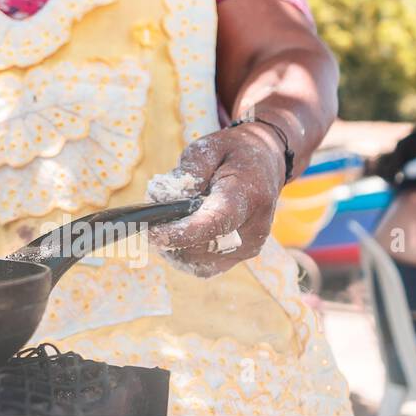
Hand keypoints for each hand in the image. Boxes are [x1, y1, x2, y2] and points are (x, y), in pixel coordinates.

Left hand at [146, 123, 286, 277]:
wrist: (266, 164)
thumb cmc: (234, 154)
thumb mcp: (208, 150)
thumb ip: (187, 173)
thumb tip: (162, 199)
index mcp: (248, 195)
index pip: (214, 223)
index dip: (180, 233)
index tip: (151, 232)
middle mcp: (254, 227)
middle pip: (202, 246)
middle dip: (169, 236)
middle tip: (149, 217)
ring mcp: (250, 246)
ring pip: (199, 261)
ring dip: (174, 247)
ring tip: (164, 222)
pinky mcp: (242, 255)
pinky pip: (204, 266)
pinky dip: (184, 254)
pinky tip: (175, 236)